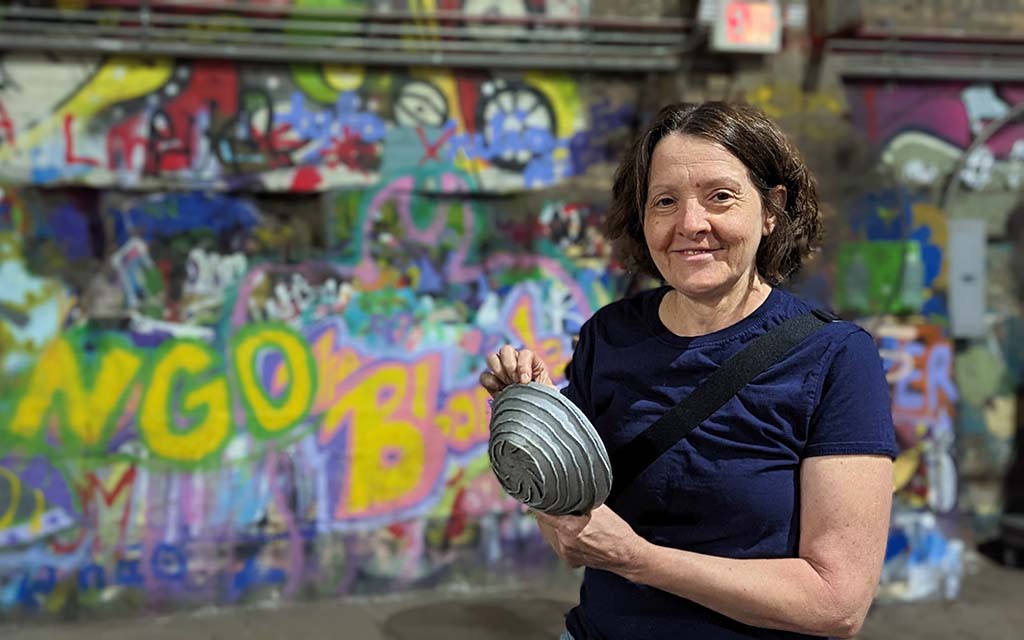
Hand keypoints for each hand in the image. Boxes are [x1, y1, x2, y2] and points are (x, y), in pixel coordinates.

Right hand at [479, 344, 553, 396]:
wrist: (531, 415)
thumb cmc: (543, 402)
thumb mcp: (549, 394)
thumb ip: (548, 387)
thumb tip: (552, 389)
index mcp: (531, 362)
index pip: (524, 353)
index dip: (523, 365)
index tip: (525, 381)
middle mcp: (515, 362)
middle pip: (505, 350)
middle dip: (509, 365)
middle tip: (514, 380)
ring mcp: (502, 371)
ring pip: (492, 358)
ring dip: (498, 370)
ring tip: (507, 385)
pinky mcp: (491, 382)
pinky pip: (484, 375)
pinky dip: (490, 382)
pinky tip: (499, 391)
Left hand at [532, 505, 647, 578]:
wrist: (626, 554)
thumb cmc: (614, 529)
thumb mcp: (596, 507)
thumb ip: (577, 499)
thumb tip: (562, 489)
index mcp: (568, 527)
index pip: (542, 512)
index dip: (539, 502)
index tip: (538, 496)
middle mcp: (564, 542)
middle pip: (544, 523)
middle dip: (547, 513)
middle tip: (555, 505)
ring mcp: (566, 553)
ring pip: (549, 534)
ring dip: (553, 525)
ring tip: (566, 519)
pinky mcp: (569, 560)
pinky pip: (558, 544)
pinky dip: (561, 537)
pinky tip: (572, 533)